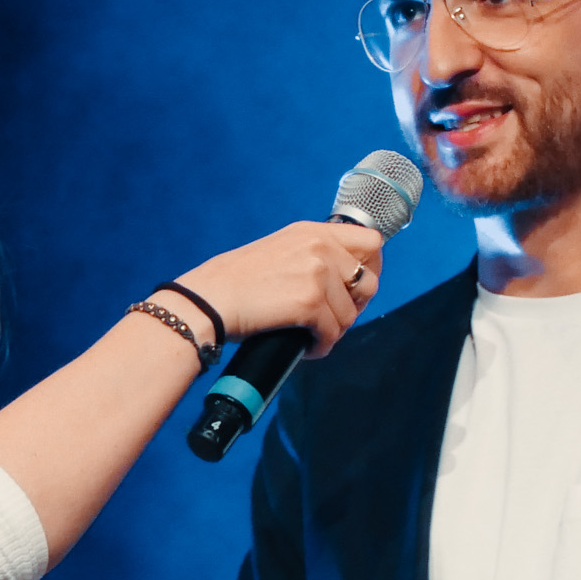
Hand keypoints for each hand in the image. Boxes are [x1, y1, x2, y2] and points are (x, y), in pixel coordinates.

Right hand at [172, 220, 382, 357]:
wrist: (208, 301)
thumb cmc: (235, 282)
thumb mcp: (280, 250)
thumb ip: (313, 256)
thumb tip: (344, 280)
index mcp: (313, 231)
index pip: (371, 242)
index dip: (372, 268)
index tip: (356, 289)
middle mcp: (320, 246)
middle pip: (369, 281)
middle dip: (355, 306)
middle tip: (333, 319)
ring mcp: (316, 273)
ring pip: (350, 314)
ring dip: (334, 331)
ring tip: (311, 336)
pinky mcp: (309, 302)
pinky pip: (332, 334)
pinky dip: (321, 347)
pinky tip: (306, 348)